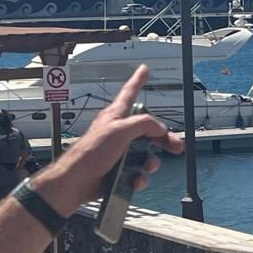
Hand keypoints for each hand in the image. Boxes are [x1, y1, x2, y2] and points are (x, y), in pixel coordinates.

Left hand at [32, 66, 182, 216]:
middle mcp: (119, 133)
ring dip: (150, 163)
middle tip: (175, 145)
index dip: (138, 80)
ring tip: (146, 167)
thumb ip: (142, 124)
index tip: (144, 70)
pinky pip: (138, 172)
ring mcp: (120, 152)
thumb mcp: (119, 131)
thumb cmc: (89, 153)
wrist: (77, 181)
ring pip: (146, 154)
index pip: (129, 93)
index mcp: (116, 117)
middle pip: (148, 130)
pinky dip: (139, 178)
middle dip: (163, 139)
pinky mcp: (120, 170)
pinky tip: (134, 180)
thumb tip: (158, 127)